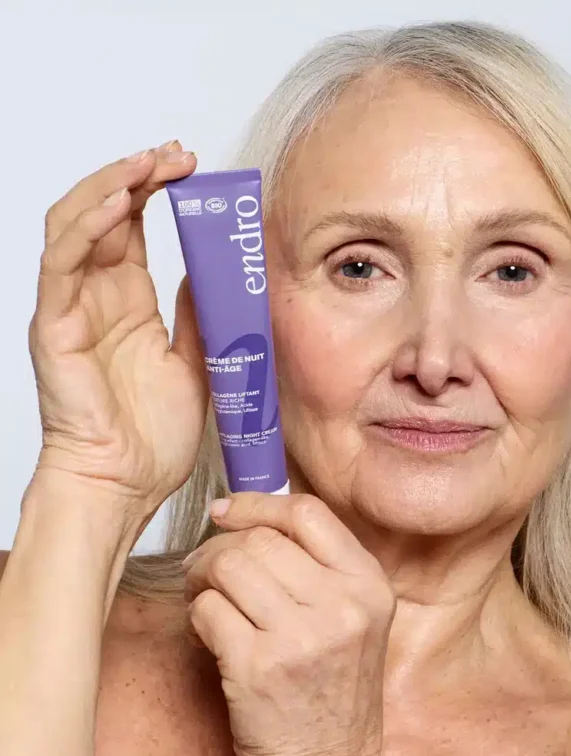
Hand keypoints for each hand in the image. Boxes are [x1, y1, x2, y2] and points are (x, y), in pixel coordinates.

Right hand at [28, 141, 207, 516]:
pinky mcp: (55, 328)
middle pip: (106, 215)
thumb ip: (199, 316)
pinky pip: (62, 265)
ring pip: (77, 226)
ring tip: (150, 163)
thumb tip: (214, 274)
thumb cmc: (154, 436)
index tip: (192, 171)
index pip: (134, 229)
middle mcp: (97, 299)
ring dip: (112, 187)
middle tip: (177, 155)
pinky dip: (87, 227)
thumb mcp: (196, 363)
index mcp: (129, 305)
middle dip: (138, 176)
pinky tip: (119, 203)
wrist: (127, 485)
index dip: (156, 193)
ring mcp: (72, 310)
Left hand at [182, 493, 395, 755]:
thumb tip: (253, 516)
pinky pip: (207, 609)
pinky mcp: (257, 669)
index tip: (230, 509)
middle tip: (206, 564)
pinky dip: (197, 614)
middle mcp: (342, 606)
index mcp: (369, 585)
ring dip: (202, 576)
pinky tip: (210, 630)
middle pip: (261, 539)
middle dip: (221, 545)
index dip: (260, 504)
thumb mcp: (353, 616)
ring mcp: (301, 637)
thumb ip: (320, 565)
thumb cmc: (334, 688)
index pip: (308, 513)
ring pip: (229, 566)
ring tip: (204, 593)